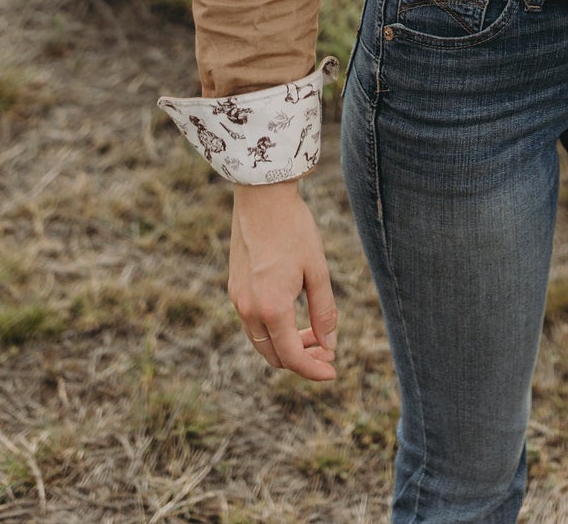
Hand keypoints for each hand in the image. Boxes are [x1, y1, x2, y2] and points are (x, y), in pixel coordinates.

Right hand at [228, 181, 337, 380]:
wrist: (261, 196)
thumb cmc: (294, 229)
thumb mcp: (318, 270)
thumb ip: (324, 311)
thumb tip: (329, 345)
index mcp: (271, 308)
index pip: (292, 357)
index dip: (314, 370)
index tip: (333, 372)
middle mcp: (248, 310)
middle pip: (274, 355)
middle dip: (302, 359)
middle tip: (327, 351)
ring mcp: (237, 299)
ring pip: (261, 342)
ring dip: (286, 344)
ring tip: (314, 332)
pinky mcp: (234, 287)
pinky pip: (252, 323)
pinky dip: (273, 329)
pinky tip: (293, 315)